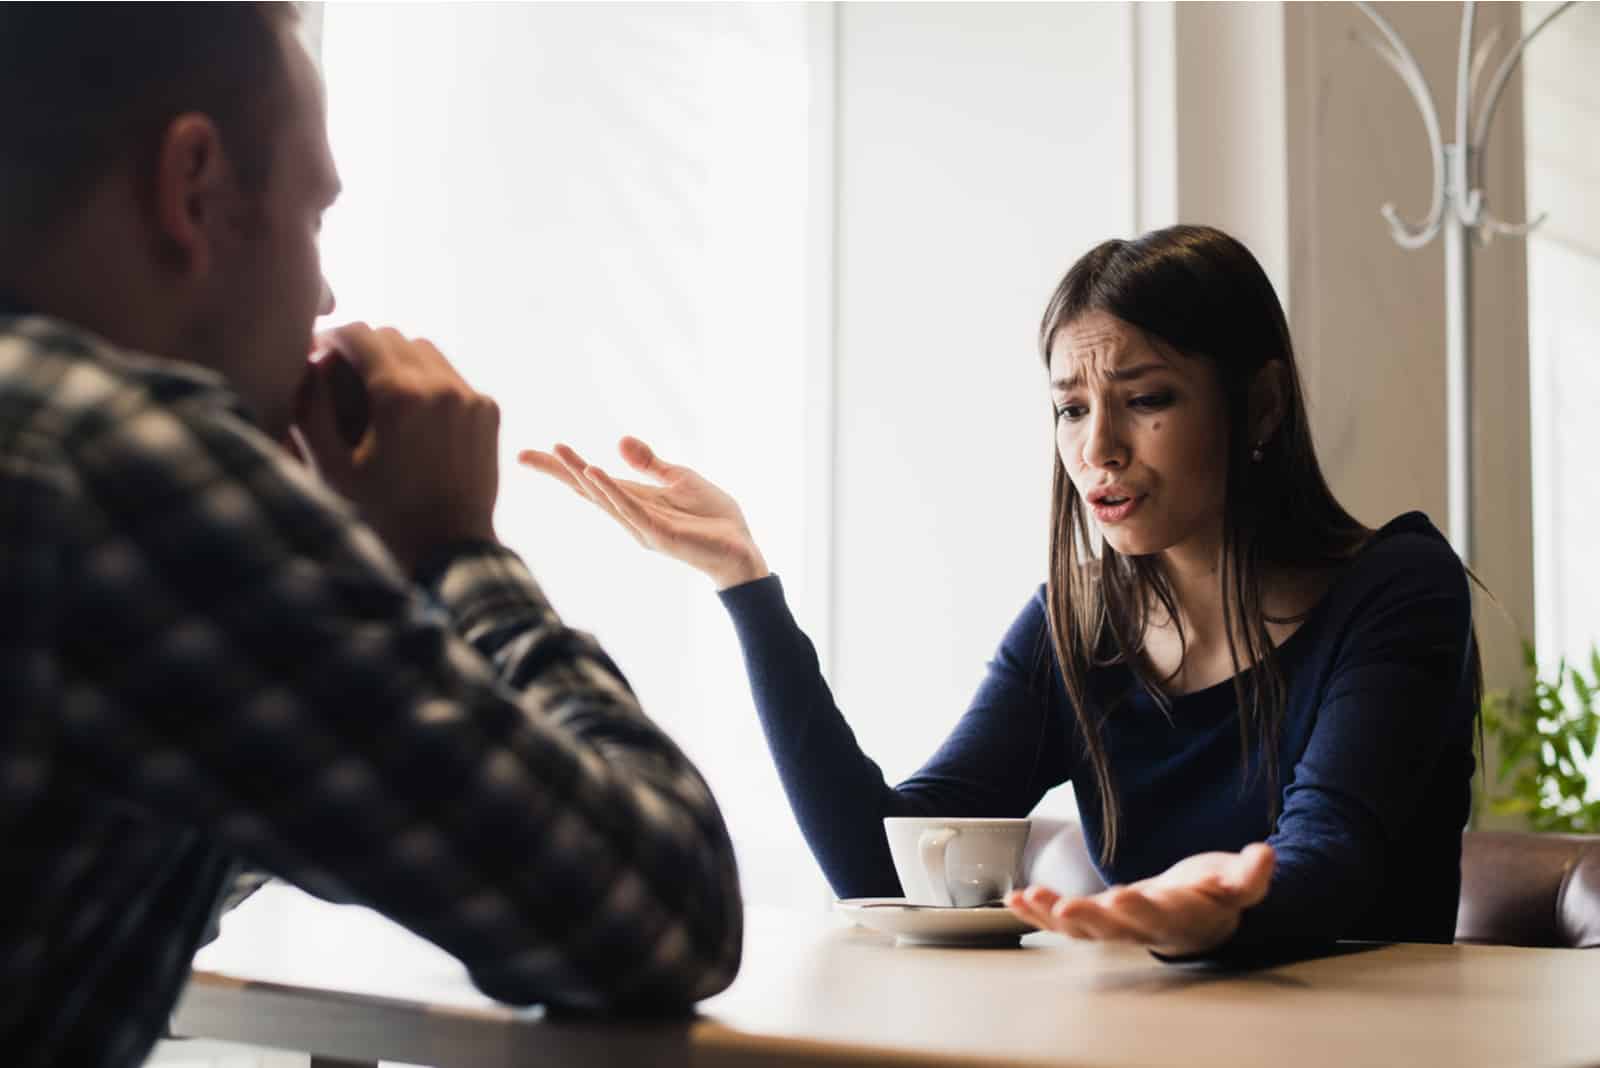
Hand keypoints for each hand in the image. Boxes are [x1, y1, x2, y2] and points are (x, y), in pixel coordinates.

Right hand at [296, 323, 499, 572]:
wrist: (448, 548)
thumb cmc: (380, 515)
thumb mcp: (331, 467)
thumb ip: (312, 408)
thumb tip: (309, 361)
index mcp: (399, 394)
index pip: (360, 334)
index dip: (332, 336)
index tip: (317, 350)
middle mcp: (440, 385)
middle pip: (393, 337)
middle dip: (364, 346)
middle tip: (342, 368)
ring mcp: (470, 396)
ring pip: (426, 351)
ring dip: (398, 359)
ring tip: (376, 386)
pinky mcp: (488, 411)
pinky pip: (452, 377)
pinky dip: (429, 381)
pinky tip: (412, 409)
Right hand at [518, 437, 768, 589]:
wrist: (741, 548)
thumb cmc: (712, 518)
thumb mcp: (679, 479)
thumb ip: (649, 462)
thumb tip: (618, 440)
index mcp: (634, 499)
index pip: (590, 480)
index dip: (562, 467)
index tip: (529, 454)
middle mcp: (630, 514)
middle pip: (586, 489)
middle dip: (557, 472)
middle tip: (522, 455)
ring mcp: (642, 525)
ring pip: (604, 497)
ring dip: (580, 474)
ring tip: (558, 452)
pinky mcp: (659, 534)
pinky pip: (630, 508)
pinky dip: (612, 491)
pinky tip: (594, 473)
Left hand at [1006, 843, 1274, 956]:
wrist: (1198, 917)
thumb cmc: (1215, 895)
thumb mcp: (1238, 883)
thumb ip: (1251, 875)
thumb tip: (1265, 854)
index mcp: (1177, 918)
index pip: (1159, 916)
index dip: (1142, 908)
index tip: (1125, 895)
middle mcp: (1142, 928)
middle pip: (1114, 929)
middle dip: (1089, 917)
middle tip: (1067, 905)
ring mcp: (1115, 927)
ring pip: (1081, 930)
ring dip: (1053, 916)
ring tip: (1029, 897)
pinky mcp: (1096, 920)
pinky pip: (1062, 924)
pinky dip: (1037, 914)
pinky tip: (1015, 898)